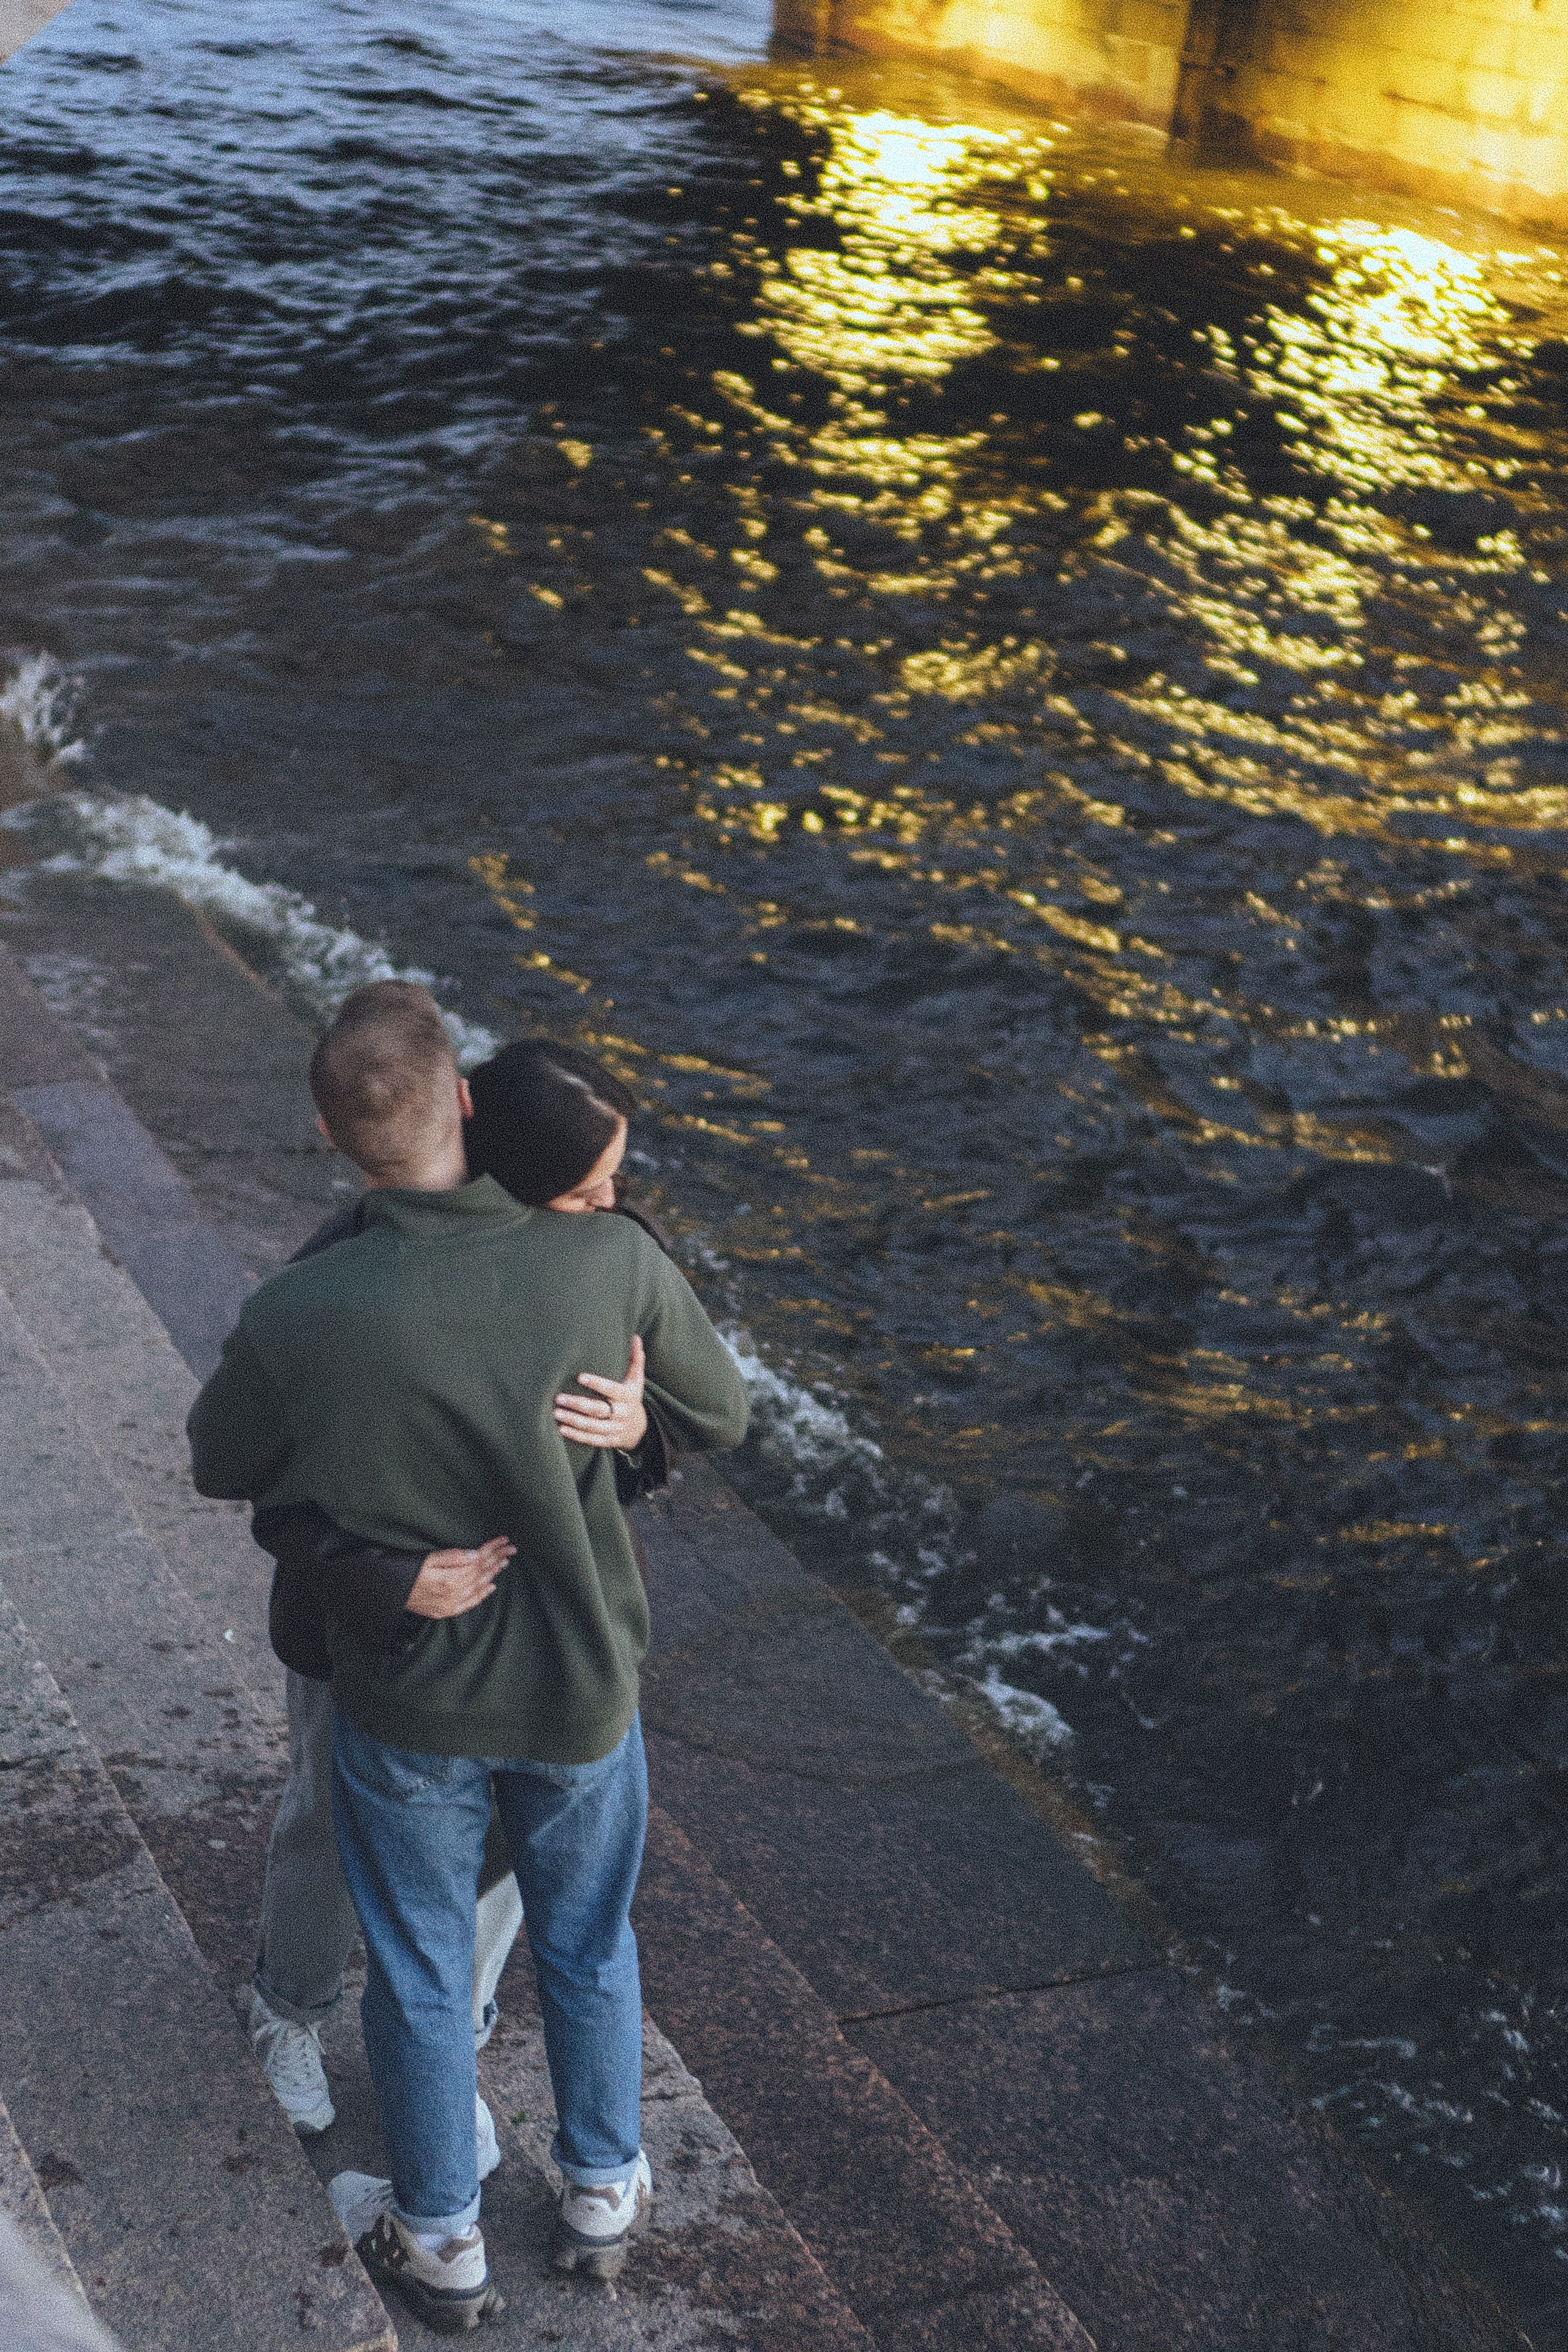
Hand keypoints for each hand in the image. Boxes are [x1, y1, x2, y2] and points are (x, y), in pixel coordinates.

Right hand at [405, 1536, 513, 1619]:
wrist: (389, 1596)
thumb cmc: (405, 1573)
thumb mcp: (427, 1559)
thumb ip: (452, 1557)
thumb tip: (475, 1554)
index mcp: (451, 1578)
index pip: (478, 1560)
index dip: (493, 1549)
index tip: (505, 1541)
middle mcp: (454, 1593)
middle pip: (481, 1572)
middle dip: (498, 1559)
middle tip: (511, 1549)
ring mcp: (451, 1604)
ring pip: (479, 1586)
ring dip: (493, 1573)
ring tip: (505, 1562)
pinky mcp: (446, 1611)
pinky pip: (470, 1603)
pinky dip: (482, 1595)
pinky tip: (491, 1587)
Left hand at [554, 1335, 647, 1451]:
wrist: (639, 1429)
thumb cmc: (632, 1397)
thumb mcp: (637, 1380)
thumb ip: (635, 1359)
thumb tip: (635, 1337)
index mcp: (628, 1396)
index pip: (612, 1389)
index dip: (597, 1384)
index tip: (580, 1377)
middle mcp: (621, 1414)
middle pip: (599, 1409)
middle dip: (578, 1404)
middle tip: (559, 1397)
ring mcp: (615, 1429)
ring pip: (593, 1426)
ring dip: (573, 1420)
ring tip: (556, 1413)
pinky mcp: (608, 1441)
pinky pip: (591, 1440)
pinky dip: (576, 1435)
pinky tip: (561, 1429)